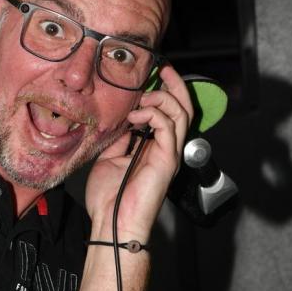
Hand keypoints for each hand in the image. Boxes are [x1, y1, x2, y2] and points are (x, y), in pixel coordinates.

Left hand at [85, 64, 192, 240]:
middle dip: (174, 85)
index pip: (167, 113)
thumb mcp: (109, 158)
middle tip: (162, 68)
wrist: (111, 222)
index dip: (164, 92)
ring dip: (161, 98)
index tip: (152, 74)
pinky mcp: (167, 160)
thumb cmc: (109, 197)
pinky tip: (136, 115)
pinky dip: (154, 114)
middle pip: (182, 109)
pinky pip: (169, 127)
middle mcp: (165, 149)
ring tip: (142, 97)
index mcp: (153, 148)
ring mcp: (168, 154)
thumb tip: (122, 119)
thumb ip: (119, 138)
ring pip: (181, 113)